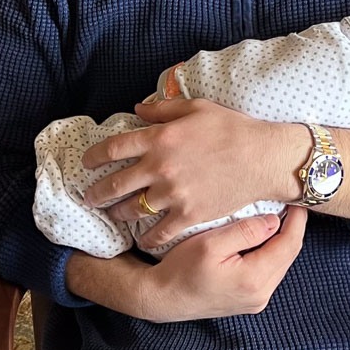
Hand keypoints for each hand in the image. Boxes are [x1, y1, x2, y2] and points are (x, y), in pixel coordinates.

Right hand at [66, 207, 306, 320]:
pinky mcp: (249, 300)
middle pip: (289, 254)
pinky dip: (270, 251)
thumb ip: (245, 231)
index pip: (289, 244)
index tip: (297, 198)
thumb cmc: (180, 269)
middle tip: (290, 201)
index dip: (297, 219)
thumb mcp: (210, 244)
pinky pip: (269, 270)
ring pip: (280, 263)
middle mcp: (261, 294)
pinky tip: (263, 235)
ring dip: (281, 239)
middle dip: (292, 227)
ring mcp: (256, 300)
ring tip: (278, 213)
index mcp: (254, 280)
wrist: (162, 298)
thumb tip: (275, 220)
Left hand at [81, 97, 306, 246]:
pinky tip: (143, 241)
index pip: (113, 147)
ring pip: (132, 210)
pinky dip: (147, 239)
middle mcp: (160, 167)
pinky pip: (159, 233)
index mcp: (160, 138)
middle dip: (97, 193)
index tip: (87, 163)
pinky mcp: (189, 214)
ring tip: (114, 216)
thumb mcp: (197, 108)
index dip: (94, 156)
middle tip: (89, 197)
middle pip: (115, 184)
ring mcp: (173, 194)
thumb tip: (138, 109)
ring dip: (118, 214)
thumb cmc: (233, 128)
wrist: (262, 157)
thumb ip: (164, 109)